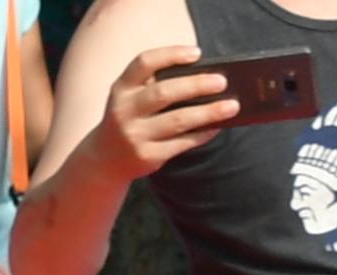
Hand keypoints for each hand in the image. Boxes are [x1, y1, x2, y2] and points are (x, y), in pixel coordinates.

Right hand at [94, 47, 235, 182]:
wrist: (105, 159)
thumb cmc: (130, 118)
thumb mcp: (131, 97)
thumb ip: (155, 84)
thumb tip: (205, 79)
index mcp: (121, 88)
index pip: (144, 63)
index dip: (171, 55)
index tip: (197, 53)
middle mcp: (125, 110)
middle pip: (164, 92)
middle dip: (196, 85)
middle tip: (222, 82)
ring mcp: (135, 135)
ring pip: (177, 120)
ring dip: (208, 112)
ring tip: (232, 106)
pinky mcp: (147, 156)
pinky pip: (181, 143)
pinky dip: (202, 134)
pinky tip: (217, 126)